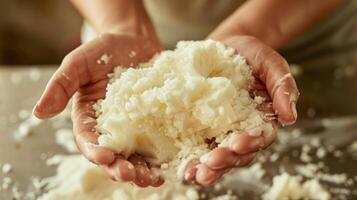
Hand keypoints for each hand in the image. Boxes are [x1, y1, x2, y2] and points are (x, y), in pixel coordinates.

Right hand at [33, 33, 163, 186]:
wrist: (134, 41)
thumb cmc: (103, 50)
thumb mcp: (78, 63)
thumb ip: (60, 86)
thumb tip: (37, 113)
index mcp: (88, 117)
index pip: (88, 140)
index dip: (95, 152)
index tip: (105, 158)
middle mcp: (111, 127)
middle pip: (113, 155)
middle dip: (121, 168)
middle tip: (131, 175)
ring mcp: (135, 127)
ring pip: (136, 155)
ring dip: (142, 171)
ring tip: (152, 179)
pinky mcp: (155, 122)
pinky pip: (157, 143)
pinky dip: (161, 158)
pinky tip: (167, 166)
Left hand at [183, 35, 298, 185]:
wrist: (226, 44)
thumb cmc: (251, 53)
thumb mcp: (270, 63)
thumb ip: (282, 86)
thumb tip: (291, 118)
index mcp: (262, 119)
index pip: (260, 139)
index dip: (250, 144)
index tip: (237, 143)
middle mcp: (242, 130)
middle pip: (238, 154)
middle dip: (225, 161)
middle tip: (210, 164)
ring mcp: (220, 131)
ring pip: (218, 156)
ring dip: (208, 168)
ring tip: (194, 174)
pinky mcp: (201, 128)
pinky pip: (197, 147)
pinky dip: (192, 160)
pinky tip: (182, 168)